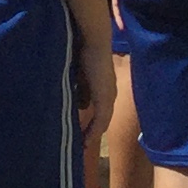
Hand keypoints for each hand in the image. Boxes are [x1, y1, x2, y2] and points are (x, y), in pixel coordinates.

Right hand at [70, 37, 115, 154]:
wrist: (92, 41)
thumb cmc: (83, 51)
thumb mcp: (79, 73)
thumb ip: (79, 87)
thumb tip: (77, 103)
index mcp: (103, 88)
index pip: (100, 112)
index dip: (91, 124)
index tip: (80, 135)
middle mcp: (109, 94)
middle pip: (102, 120)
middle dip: (91, 132)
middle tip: (80, 146)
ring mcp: (109, 96)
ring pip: (102, 122)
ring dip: (92, 134)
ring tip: (81, 145)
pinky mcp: (105, 98)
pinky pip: (101, 120)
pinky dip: (93, 131)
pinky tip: (85, 140)